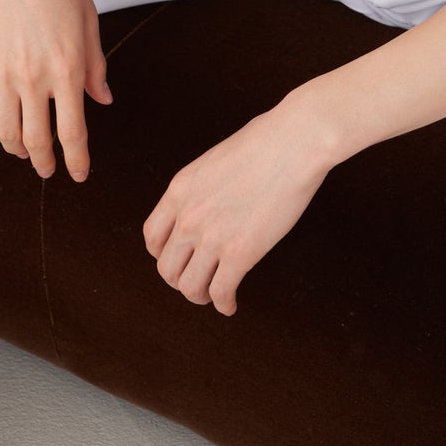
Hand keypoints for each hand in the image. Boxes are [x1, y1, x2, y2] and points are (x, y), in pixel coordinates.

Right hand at [0, 0, 110, 180]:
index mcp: (68, 69)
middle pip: (35, 140)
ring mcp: (1, 72)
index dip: (76, 160)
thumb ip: (94, 66)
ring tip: (25, 151)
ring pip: (5, 130)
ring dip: (16, 148)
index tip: (79, 174)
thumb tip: (102, 99)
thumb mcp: (89, 20)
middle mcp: (33, 77)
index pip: (73, 133)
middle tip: (50, 169)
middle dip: (45, 162)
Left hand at [143, 97, 333, 315]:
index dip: (163, 254)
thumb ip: (204, 187)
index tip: (178, 258)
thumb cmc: (266, 141)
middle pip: (167, 268)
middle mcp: (188, 216)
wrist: (293, 142)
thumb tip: (212, 203)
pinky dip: (224, 304)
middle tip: (197, 280)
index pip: (152, 236)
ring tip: (213, 295)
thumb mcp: (216, 160)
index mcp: (180, 190)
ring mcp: (212, 237)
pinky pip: (220, 293)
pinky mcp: (240, 253)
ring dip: (200, 296)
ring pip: (189, 288)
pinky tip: (231, 304)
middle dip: (181, 279)